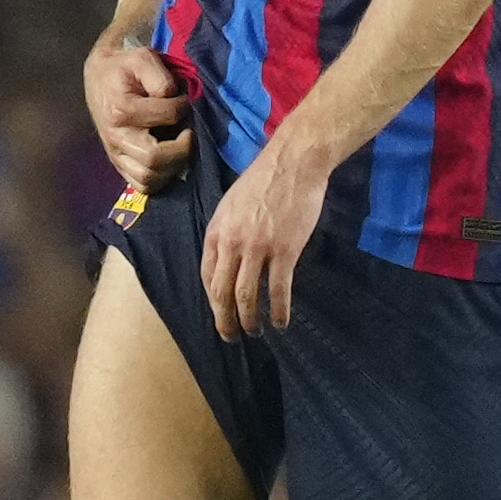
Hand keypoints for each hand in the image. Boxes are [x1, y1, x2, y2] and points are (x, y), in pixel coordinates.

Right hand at [85, 39, 193, 190]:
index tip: (184, 98)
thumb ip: (160, 76)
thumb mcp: (142, 57)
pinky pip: (142, 186)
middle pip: (155, 160)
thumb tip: (174, 97)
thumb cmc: (124, 67)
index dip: (184, 106)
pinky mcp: (119, 164)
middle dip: (182, 148)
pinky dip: (161, 179)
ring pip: (149, 179)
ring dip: (172, 166)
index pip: (168, 116)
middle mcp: (116, 136)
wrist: (100, 77)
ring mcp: (116, 154)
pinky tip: (169, 160)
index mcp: (121, 110)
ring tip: (178, 146)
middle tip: (188, 131)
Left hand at [199, 139, 331, 339]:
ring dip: (249, 320)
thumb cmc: (263, 180)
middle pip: (222, 293)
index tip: (220, 313)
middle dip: (224, 320)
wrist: (293, 163)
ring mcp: (258, 248)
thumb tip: (227, 259)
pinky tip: (280, 322)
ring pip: (246, 296)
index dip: (212, 300)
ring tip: (255, 332)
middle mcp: (232, 243)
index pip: (207, 276)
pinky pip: (278, 289)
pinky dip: (278, 311)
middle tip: (231, 336)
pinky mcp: (285, 251)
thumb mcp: (231, 204)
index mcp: (216, 232)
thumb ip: (226, 232)